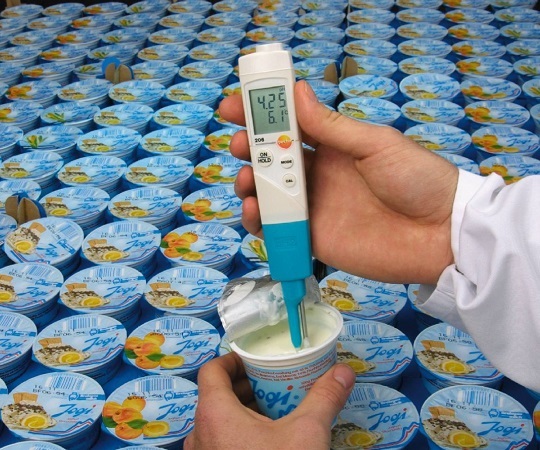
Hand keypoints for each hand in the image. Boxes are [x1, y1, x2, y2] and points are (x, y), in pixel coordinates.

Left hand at [183, 352, 354, 449]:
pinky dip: (237, 433)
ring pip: (217, 421)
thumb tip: (344, 371)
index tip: (255, 357)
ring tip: (273, 409)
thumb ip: (324, 398)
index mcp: (213, 414)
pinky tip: (266, 443)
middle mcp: (199, 434)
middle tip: (272, 381)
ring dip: (242, 410)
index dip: (232, 358)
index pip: (211, 370)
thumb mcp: (307, 434)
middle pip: (215, 395)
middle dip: (244, 384)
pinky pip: (218, 443)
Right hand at [219, 80, 458, 283]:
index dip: (259, 115)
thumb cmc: (415, 179)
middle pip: (270, 160)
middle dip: (248, 149)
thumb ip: (332, 127)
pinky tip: (253, 210)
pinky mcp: (312, 239)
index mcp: (332, 148)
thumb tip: (298, 92)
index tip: (233, 106)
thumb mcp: (375, 144)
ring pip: (267, 193)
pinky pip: (275, 230)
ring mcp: (312, 208)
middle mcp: (317, 176)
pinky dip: (257, 221)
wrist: (440, 234)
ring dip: (249, 183)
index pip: (288, 127)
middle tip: (240, 145)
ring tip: (248, 178)